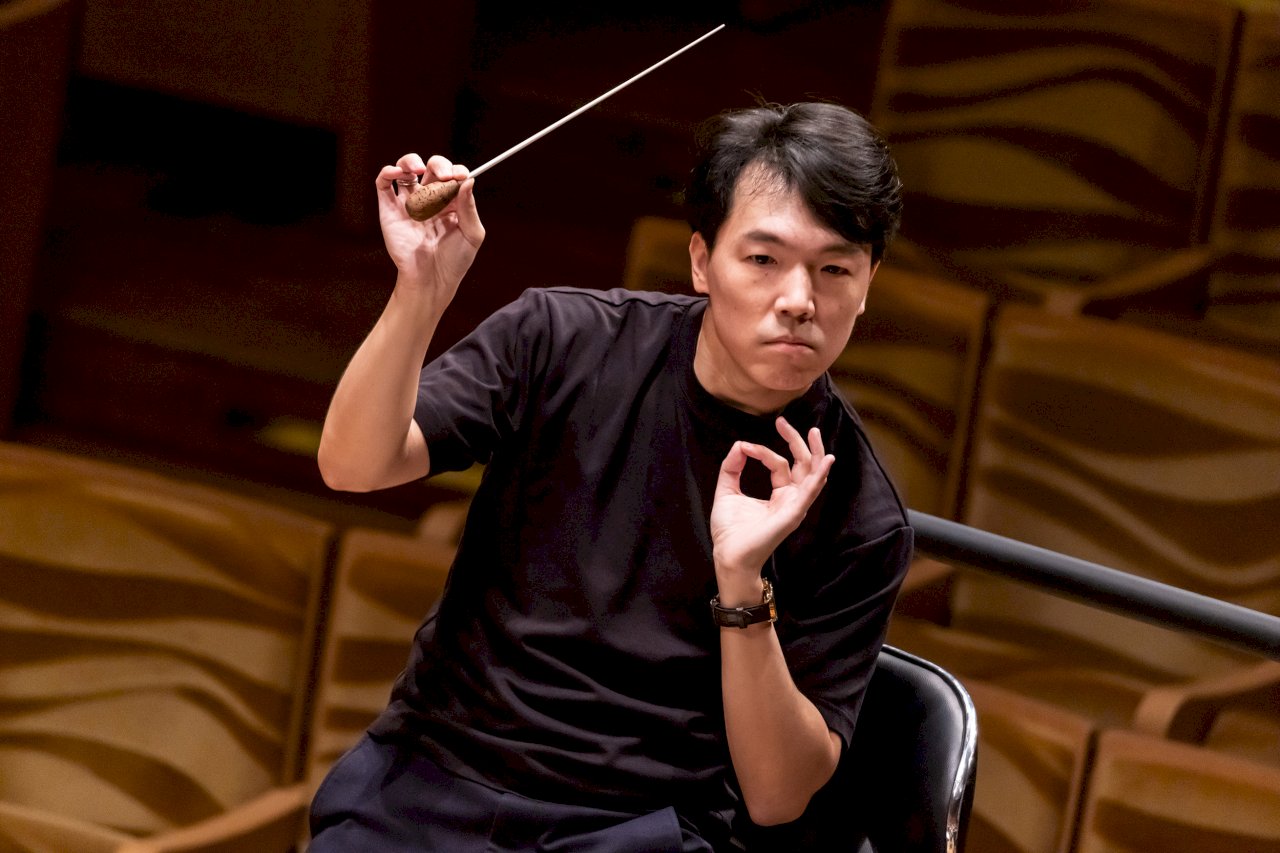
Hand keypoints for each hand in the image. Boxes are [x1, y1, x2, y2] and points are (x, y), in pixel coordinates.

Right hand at [376, 153, 485, 299]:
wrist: (432, 280)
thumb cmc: (455, 260)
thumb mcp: (472, 234)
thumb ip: (469, 207)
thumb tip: (468, 180)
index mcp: (451, 202)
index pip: (453, 176)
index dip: (456, 171)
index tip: (461, 177)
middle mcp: (430, 199)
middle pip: (431, 167)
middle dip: (439, 165)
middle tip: (444, 176)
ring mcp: (409, 203)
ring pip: (405, 169)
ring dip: (410, 161)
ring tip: (418, 169)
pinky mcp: (390, 209)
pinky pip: (384, 184)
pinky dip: (388, 172)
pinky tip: (397, 173)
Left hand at [710, 417, 834, 589]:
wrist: (728, 555)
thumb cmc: (730, 531)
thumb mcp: (727, 491)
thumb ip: (732, 467)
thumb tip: (739, 444)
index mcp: (780, 494)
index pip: (780, 464)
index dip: (763, 451)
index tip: (745, 448)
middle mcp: (791, 499)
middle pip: (802, 465)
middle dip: (796, 441)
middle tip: (782, 422)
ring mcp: (795, 507)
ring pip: (812, 475)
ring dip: (816, 453)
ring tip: (814, 432)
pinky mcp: (793, 515)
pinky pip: (810, 492)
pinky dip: (819, 476)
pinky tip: (827, 461)